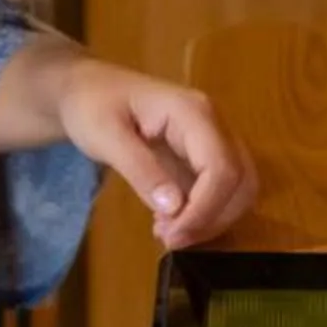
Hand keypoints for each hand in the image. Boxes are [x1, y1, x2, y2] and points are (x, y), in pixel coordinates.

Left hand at [56, 58, 257, 250]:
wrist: (86, 88)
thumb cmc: (91, 105)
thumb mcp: (105, 137)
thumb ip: (140, 170)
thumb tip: (175, 209)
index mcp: (192, 112)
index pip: (220, 168)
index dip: (204, 209)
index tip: (172, 235)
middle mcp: (213, 123)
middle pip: (240, 180)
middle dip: (211, 218)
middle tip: (169, 239)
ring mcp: (212, 138)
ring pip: (238, 188)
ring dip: (211, 219)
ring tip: (167, 231)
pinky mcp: (204, 154)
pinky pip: (221, 189)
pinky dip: (204, 212)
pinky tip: (169, 220)